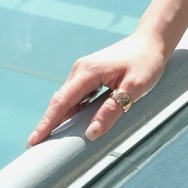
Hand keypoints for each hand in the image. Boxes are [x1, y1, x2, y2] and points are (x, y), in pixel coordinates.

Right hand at [25, 29, 167, 146]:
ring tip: (50, 140)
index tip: (33, 142)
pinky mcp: (91, 74)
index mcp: (88, 71)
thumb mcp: (134, 87)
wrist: (153, 40)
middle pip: (60, 101)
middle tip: (37, 147)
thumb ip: (112, 109)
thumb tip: (91, 133)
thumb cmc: (146, 61)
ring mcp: (85, 70)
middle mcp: (81, 69)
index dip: (47, 123)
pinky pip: (76, 96)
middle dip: (49, 124)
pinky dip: (70, 110)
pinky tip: (70, 124)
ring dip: (59, 118)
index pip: (62, 102)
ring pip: (67, 99)